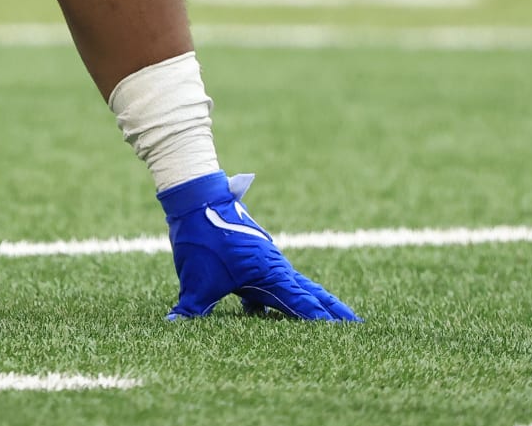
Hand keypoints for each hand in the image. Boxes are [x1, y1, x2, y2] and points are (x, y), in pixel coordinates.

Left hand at [160, 171, 358, 321]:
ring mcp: (267, 259)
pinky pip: (275, 280)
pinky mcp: (255, 255)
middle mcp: (275, 266)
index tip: (346, 334)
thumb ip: (191, 308)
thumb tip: (174, 325)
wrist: (199, 197)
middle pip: (311, 292)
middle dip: (333, 310)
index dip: (321, 321)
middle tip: (357, 325)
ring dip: (312, 300)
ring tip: (328, 317)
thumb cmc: (202, 238)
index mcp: (269, 273)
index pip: (301, 304)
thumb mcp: (195, 281)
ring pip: (296, 284)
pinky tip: (265, 311)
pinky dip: (282, 294)